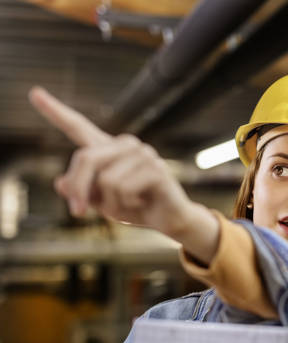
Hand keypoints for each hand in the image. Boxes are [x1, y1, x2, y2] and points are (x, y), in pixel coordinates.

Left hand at [29, 86, 218, 263]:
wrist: (169, 219)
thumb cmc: (136, 206)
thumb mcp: (101, 201)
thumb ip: (81, 191)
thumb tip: (60, 183)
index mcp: (108, 149)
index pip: (78, 127)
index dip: (55, 111)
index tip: (34, 93)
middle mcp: (125, 144)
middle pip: (86, 158)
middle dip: (79, 189)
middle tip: (78, 213)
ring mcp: (142, 153)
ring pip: (105, 180)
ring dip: (110, 204)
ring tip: (126, 206)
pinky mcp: (156, 168)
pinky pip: (123, 189)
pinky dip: (126, 205)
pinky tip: (140, 204)